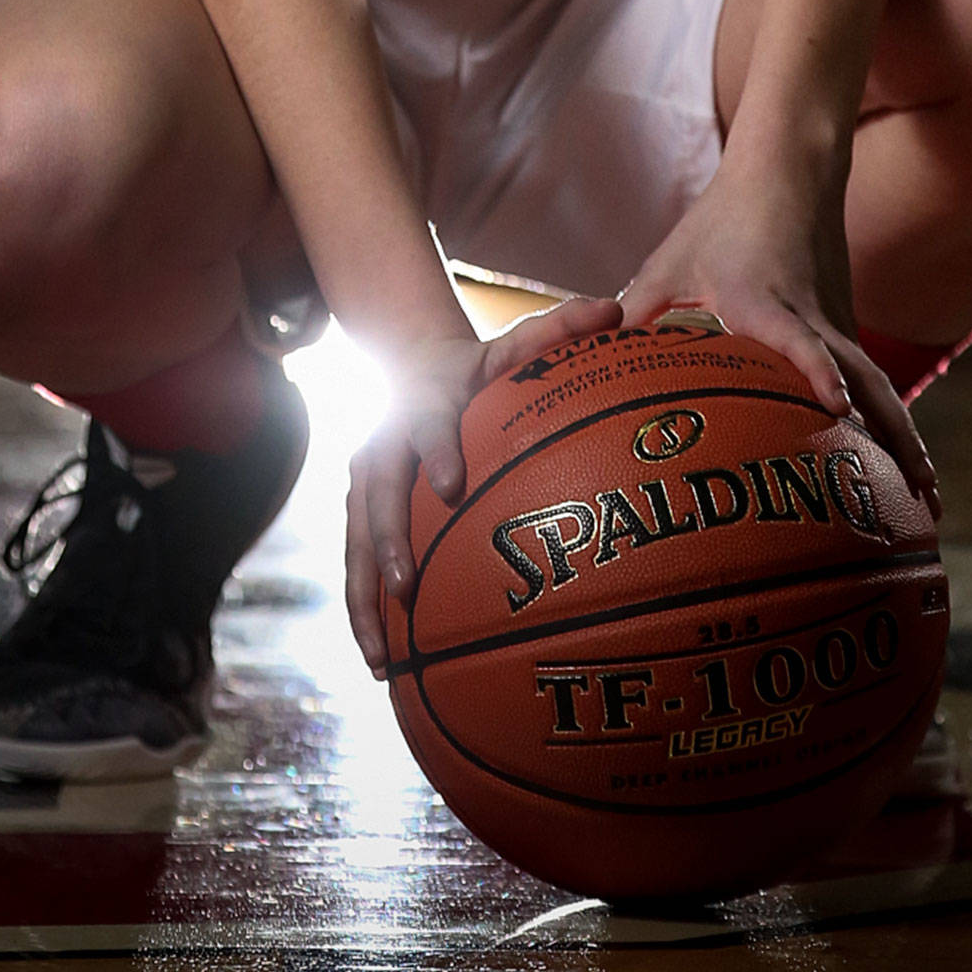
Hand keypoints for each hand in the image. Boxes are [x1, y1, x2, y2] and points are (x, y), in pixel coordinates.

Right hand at [344, 293, 620, 675]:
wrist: (413, 367)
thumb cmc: (477, 369)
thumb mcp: (514, 344)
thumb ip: (560, 328)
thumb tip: (616, 308)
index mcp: (424, 404)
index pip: (428, 426)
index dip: (436, 451)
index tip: (450, 484)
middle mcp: (384, 443)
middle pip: (375, 495)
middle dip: (386, 540)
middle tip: (405, 586)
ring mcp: (364, 482)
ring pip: (354, 542)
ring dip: (364, 596)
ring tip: (382, 653)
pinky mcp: (358, 513)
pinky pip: (355, 566)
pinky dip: (363, 613)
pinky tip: (381, 663)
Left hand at [617, 173, 939, 520]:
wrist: (786, 174)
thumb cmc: (717, 222)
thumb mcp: (667, 265)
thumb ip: (635, 315)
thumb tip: (590, 371)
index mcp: (763, 299)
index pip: (797, 337)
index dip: (815, 370)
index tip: (835, 407)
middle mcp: (812, 317)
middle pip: (865, 381)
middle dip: (891, 439)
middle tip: (919, 499)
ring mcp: (837, 323)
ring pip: (880, 386)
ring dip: (906, 440)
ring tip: (930, 500)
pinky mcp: (845, 326)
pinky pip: (874, 379)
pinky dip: (893, 420)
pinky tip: (907, 465)